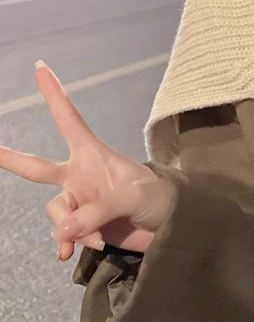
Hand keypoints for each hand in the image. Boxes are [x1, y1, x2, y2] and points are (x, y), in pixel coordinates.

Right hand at [0, 61, 176, 260]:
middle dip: (10, 158)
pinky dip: (66, 244)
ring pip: (55, 213)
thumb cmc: (157, 197)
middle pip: (37, 168)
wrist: (170, 227)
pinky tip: (69, 254)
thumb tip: (64, 229)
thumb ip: (98, 211)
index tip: (41, 67)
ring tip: (94, 237)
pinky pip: (62, 235)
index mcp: (92, 154)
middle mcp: (79, 175)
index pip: (68, 120)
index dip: (54, 95)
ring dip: (69, 229)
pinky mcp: (83, 226)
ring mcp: (80, 201)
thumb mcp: (133, 196)